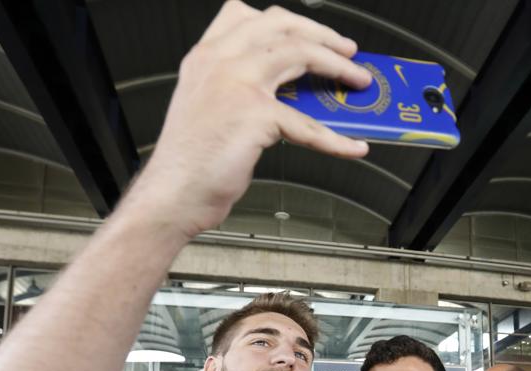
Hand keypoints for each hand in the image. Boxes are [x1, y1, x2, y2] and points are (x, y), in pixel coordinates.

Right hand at [130, 1, 370, 239]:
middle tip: (347, 51)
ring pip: (300, 55)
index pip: (245, 14)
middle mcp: (219, 61)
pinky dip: (337, 139)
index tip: (311, 33)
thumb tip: (290, 90)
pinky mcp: (254, 114)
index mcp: (206, 57)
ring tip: (358, 82)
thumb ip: (237, 86)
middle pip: (281, 26)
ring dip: (339, 67)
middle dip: (322, 34)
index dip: (287, 21)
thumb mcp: (206, 105)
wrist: (172, 193)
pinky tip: (353, 146)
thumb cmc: (190, 160)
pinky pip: (308, 124)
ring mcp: (236, 83)